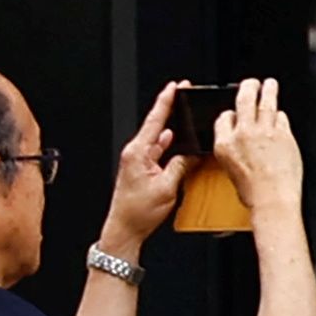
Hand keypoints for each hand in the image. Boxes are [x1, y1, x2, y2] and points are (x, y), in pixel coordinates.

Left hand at [105, 88, 193, 251]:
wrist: (124, 229)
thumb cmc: (138, 212)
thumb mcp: (167, 187)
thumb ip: (181, 166)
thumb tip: (191, 154)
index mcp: (138, 153)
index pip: (154, 120)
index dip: (166, 101)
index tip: (175, 87)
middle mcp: (135, 154)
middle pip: (156, 126)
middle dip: (171, 111)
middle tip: (186, 97)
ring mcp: (137, 161)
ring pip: (158, 140)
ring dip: (173, 131)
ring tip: (187, 120)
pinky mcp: (141, 170)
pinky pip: (158, 152)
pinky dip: (169, 147)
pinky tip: (178, 143)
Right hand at [211, 79, 303, 219]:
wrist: (273, 199)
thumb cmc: (253, 192)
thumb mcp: (230, 169)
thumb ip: (234, 149)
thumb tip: (240, 140)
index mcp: (225, 144)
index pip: (224, 118)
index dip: (230, 113)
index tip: (234, 112)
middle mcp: (243, 133)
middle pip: (244, 101)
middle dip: (247, 88)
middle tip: (251, 83)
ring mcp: (265, 132)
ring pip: (266, 103)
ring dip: (268, 90)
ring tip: (270, 84)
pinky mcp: (284, 135)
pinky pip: (282, 118)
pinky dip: (281, 115)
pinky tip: (281, 114)